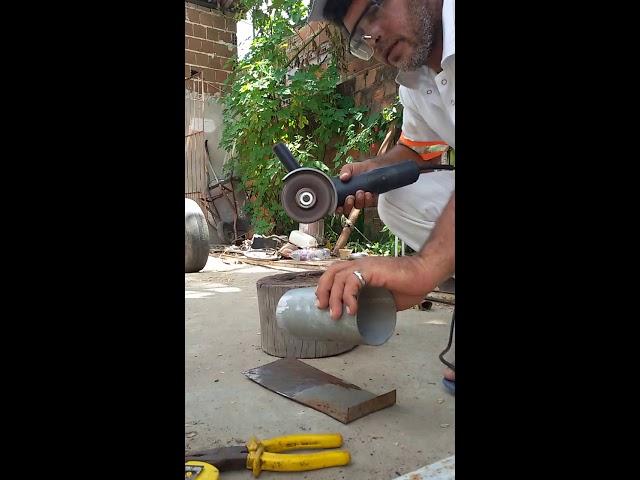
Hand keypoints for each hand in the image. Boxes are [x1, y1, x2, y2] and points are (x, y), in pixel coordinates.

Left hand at [315, 256, 437, 319]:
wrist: (425, 274)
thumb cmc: (410, 285)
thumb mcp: (386, 298)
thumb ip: (374, 303)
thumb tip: (366, 318)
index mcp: (362, 270)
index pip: (336, 273)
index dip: (325, 287)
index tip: (322, 304)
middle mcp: (360, 265)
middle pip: (332, 272)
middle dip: (323, 290)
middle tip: (322, 308)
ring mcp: (366, 265)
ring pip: (339, 277)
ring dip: (334, 297)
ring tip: (336, 315)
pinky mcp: (373, 270)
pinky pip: (353, 281)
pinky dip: (349, 296)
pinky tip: (352, 309)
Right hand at [335, 160, 379, 215]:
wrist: (373, 166)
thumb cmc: (359, 169)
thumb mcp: (349, 168)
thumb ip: (344, 171)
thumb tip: (343, 177)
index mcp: (343, 193)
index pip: (338, 205)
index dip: (337, 209)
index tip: (339, 208)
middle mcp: (351, 199)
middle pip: (347, 209)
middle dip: (348, 205)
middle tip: (350, 197)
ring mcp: (361, 200)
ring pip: (358, 206)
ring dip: (359, 200)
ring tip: (360, 191)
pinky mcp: (371, 200)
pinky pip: (368, 204)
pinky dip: (367, 199)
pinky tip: (368, 193)